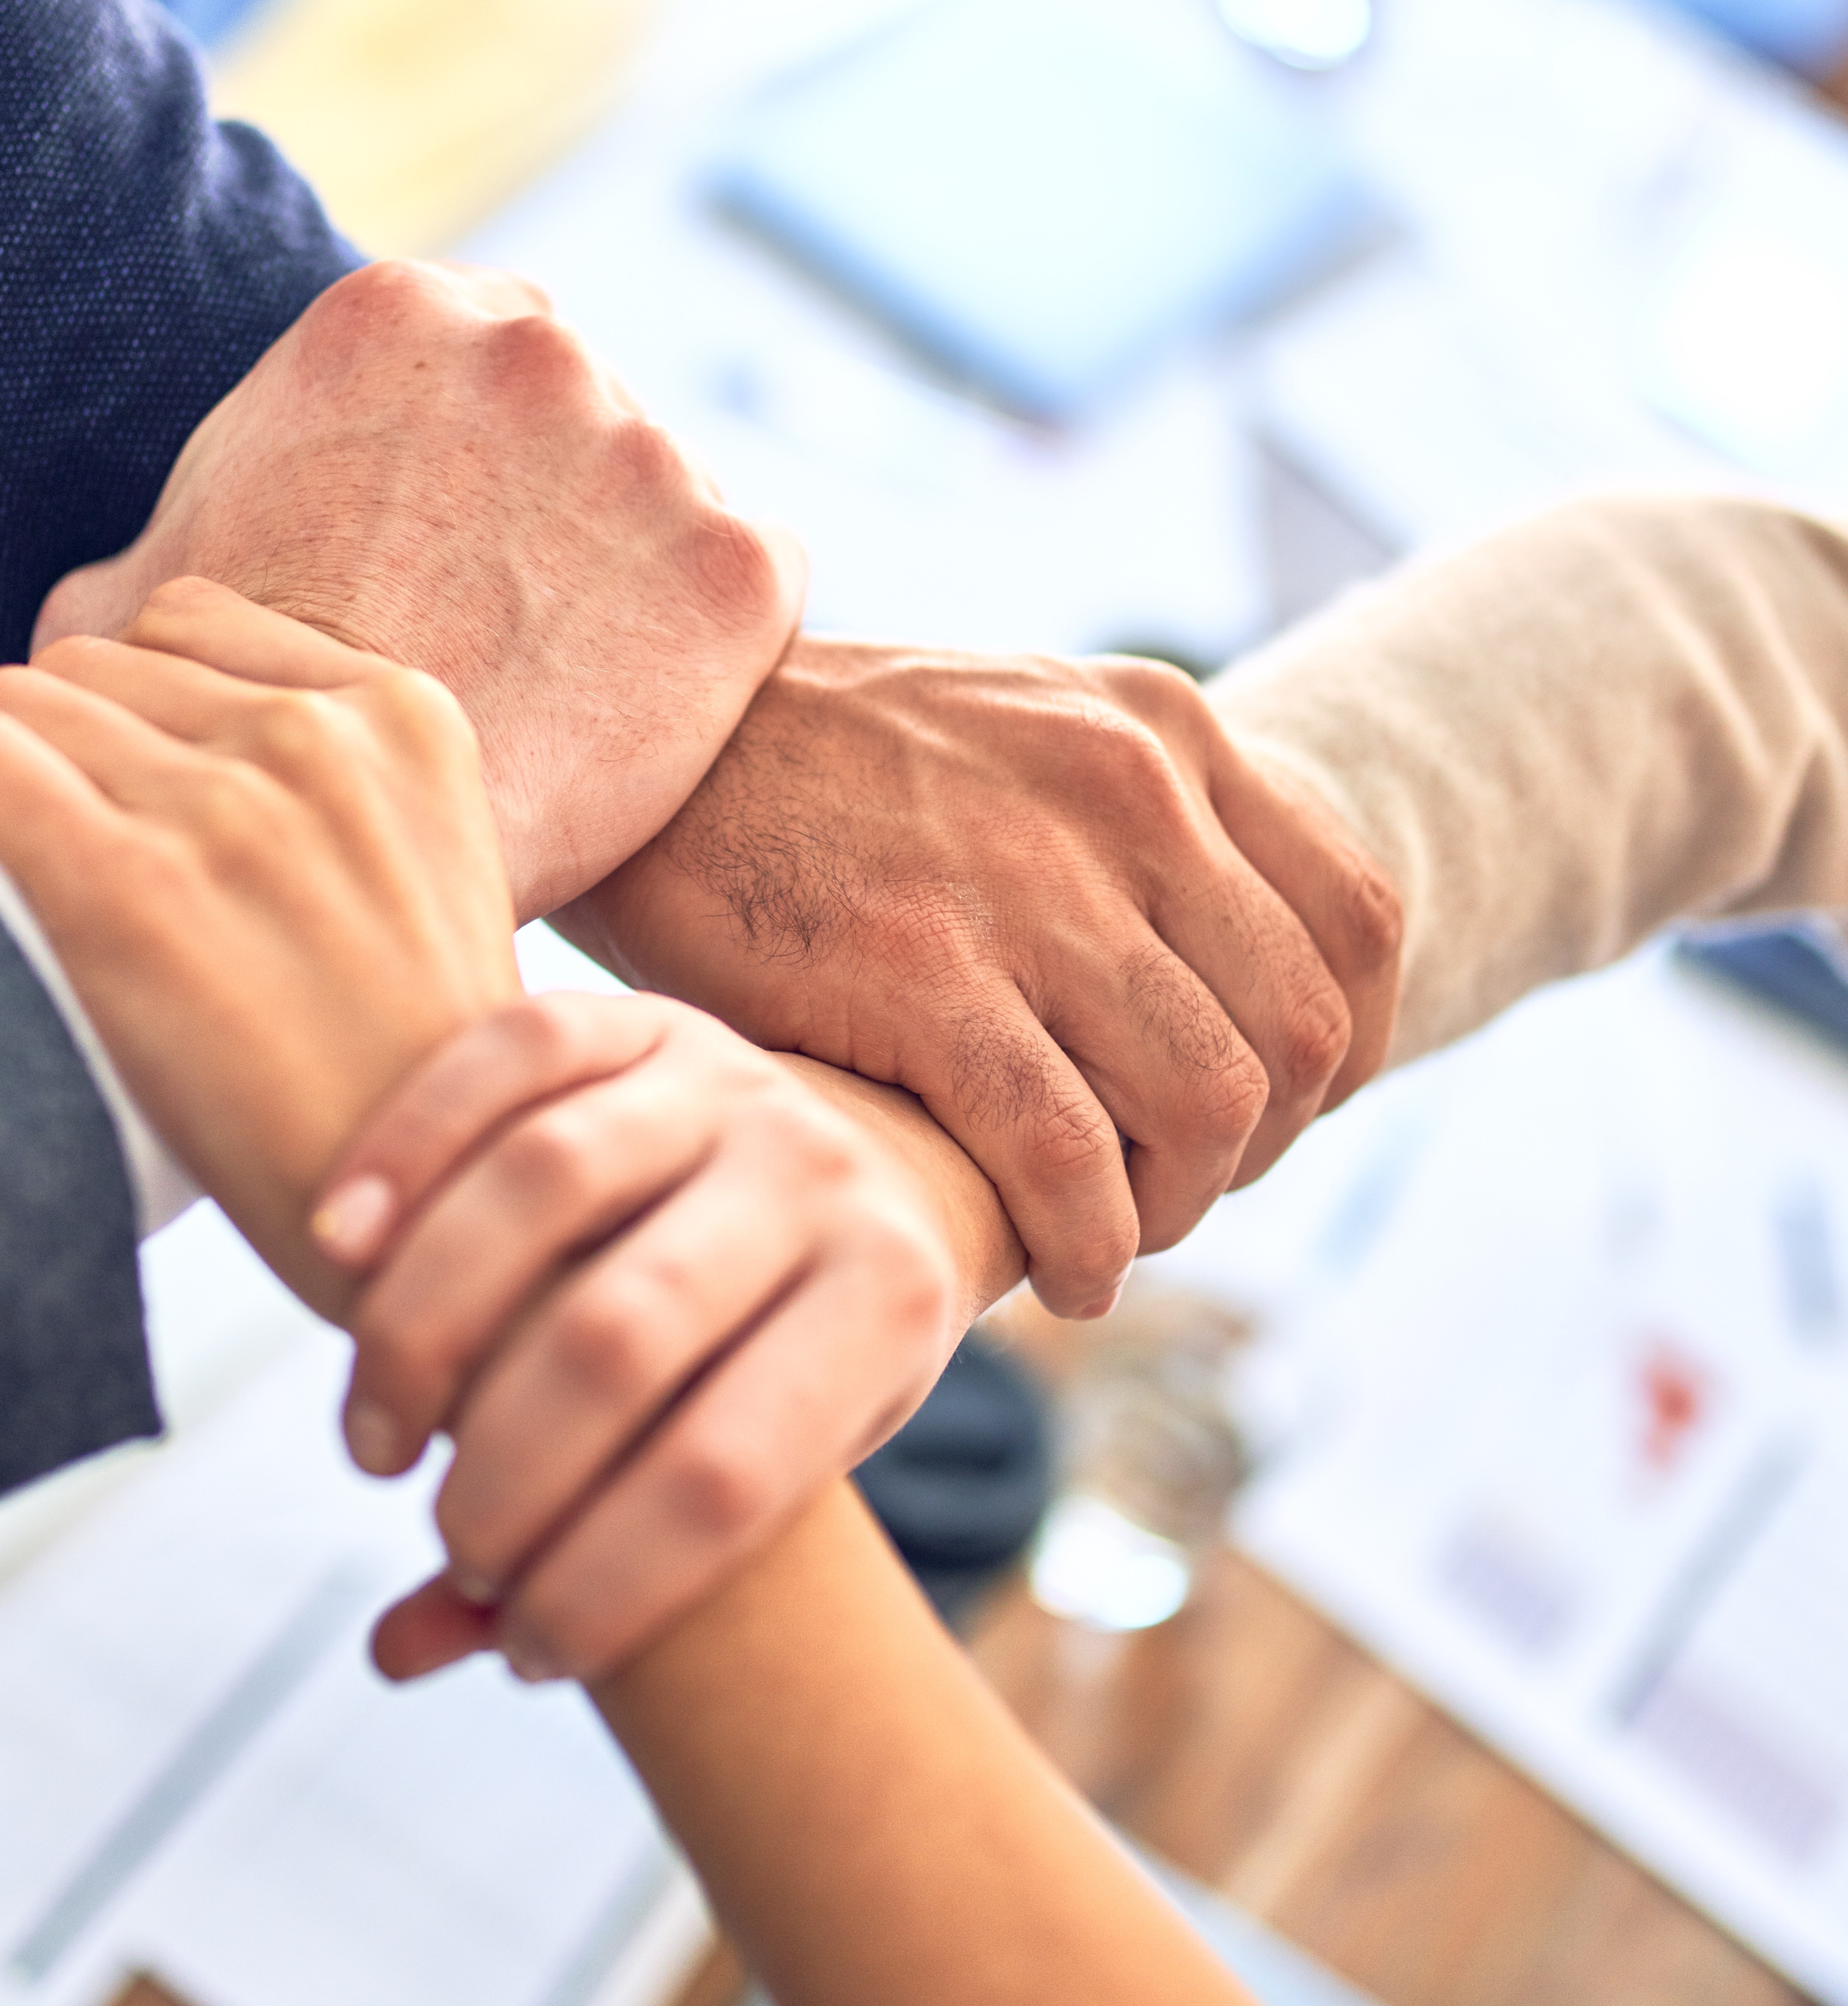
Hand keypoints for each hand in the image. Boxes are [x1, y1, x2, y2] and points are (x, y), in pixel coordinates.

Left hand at [0, 579, 520, 1316]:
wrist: (429, 1216)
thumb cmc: (416, 1077)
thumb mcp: (434, 876)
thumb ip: (340, 789)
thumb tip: (176, 748)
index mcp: (410, 721)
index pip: (194, 625)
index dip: (139, 709)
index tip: (130, 794)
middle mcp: (322, 740)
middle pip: (97, 665)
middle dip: (64, 750)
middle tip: (62, 854)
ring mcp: (228, 808)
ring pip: (17, 704)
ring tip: (8, 872)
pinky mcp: (128, 888)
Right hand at [34, 260, 806, 920]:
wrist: (351, 842)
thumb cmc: (232, 730)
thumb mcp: (135, 612)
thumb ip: (154, 559)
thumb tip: (103, 612)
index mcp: (393, 317)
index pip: (475, 358)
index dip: (472, 467)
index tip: (459, 553)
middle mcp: (537, 350)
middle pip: (582, 417)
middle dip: (558, 512)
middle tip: (514, 631)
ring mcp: (653, 453)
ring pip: (668, 505)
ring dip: (636, 580)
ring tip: (569, 690)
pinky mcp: (741, 567)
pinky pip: (756, 589)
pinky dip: (717, 648)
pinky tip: (646, 714)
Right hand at [311, 992, 959, 1682]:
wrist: (875, 1172)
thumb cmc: (798, 1356)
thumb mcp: (773, 1461)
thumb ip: (606, 1558)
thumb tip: (402, 1651)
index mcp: (891, 1302)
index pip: (728, 1475)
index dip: (610, 1585)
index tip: (533, 1649)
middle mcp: (823, 1174)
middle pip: (619, 1335)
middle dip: (506, 1474)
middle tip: (450, 1537)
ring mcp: (731, 1077)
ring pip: (544, 1185)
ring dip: (424, 1330)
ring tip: (376, 1443)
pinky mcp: (644, 1015)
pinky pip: (508, 1058)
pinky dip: (406, 1149)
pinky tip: (333, 1249)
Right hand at [555, 639, 1402, 1318]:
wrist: (648, 736)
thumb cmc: (825, 770)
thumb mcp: (1022, 739)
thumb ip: (1131, 830)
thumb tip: (1216, 982)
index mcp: (1162, 734)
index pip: (1358, 923)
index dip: (1341, 1053)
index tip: (1269, 1117)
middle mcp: (1126, 795)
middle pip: (1298, 1032)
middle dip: (1258, 1150)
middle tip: (1172, 1188)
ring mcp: (1027, 884)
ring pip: (1207, 1105)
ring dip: (1176, 1208)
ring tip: (1112, 1235)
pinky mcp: (919, 971)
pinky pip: (1067, 1157)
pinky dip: (1089, 1244)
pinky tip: (1058, 1271)